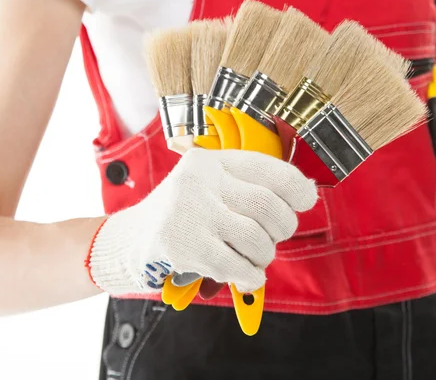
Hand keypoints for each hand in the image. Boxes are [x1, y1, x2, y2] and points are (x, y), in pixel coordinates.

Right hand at [86, 148, 317, 294]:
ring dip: (264, 256)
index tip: (305, 201)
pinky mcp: (182, 246)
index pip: (270, 169)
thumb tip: (304, 195)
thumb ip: (246, 188)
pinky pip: (236, 266)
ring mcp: (189, 212)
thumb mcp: (207, 187)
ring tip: (254, 258)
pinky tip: (245, 275)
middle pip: (267, 206)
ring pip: (256, 239)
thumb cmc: (181, 215)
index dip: (298, 188)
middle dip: (282, 229)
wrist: (130, 240)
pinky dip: (250, 276)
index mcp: (210, 161)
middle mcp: (199, 180)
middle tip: (273, 237)